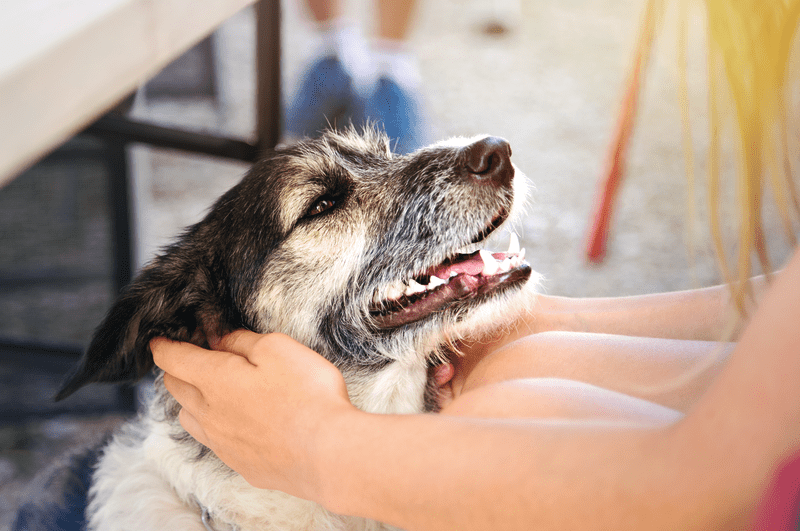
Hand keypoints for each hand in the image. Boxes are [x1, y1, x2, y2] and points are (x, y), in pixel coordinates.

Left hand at [151, 330, 355, 500]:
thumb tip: (221, 340)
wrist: (327, 453)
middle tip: (188, 359)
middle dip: (175, 370)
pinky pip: (213, 440)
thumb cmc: (307, 396)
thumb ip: (243, 341)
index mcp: (214, 379)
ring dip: (190, 400)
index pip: (174, 359)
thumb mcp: (278, 349)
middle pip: (175, 388)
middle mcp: (209, 413)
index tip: (159, 341)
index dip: (163, 346)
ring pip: (189, 417)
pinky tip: (233, 422)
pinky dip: (213, 425)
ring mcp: (222, 442)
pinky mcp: (239, 463)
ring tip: (206, 391)